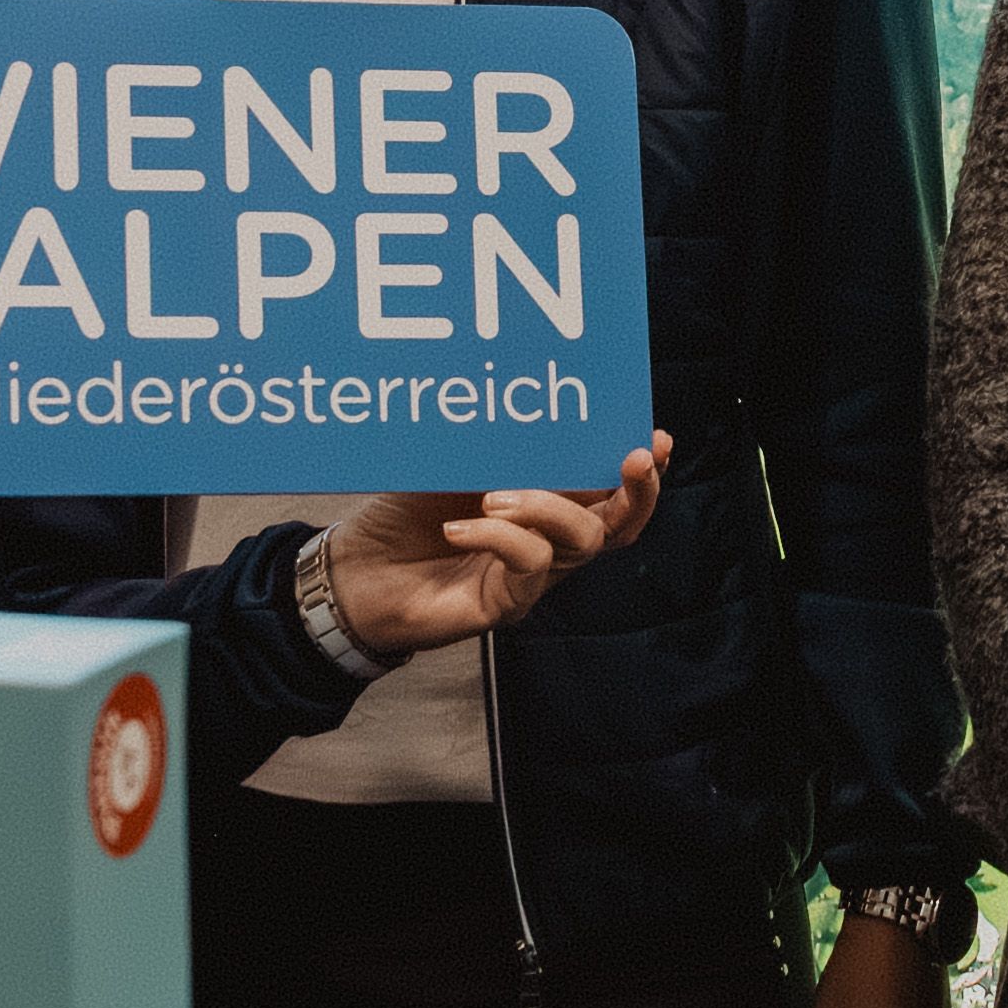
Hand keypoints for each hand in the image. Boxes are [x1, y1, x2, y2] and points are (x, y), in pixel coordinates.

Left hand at [304, 435, 675, 658]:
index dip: (640, 469)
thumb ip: (493, 445)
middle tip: (631, 460)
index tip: (654, 438)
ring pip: (580, 541)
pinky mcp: (505, 602)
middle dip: (634, 490)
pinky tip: (462, 525)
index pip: (609, 489)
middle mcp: (548, 540)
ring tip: (497, 495)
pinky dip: (500, 537)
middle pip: (619, 524)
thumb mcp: (451, 464)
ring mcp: (530, 574)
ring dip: (547, 507)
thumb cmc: (401, 515)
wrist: (354, 572)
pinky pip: (529, 565)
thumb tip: (530, 405)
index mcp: (545, 501)